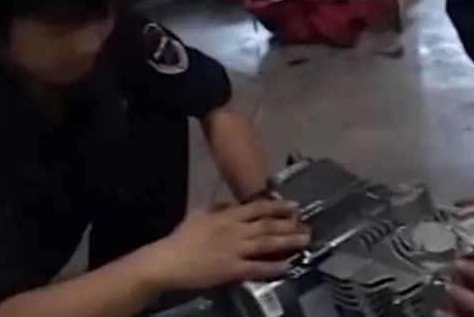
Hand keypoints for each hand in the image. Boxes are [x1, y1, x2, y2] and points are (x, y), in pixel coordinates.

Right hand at [141, 200, 310, 290]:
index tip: (294, 205)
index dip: (278, 206)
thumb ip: (218, 207)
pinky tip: (288, 265)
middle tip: (307, 224)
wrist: (167, 261)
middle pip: (268, 225)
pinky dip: (274, 266)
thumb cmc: (181, 238)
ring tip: (305, 240)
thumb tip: (232, 203)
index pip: (258, 208)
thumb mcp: (199, 214)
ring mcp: (235, 250)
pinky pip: (258, 267)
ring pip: (268, 243)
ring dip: (289, 241)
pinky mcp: (233, 269)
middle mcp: (235, 230)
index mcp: (227, 216)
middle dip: (290, 224)